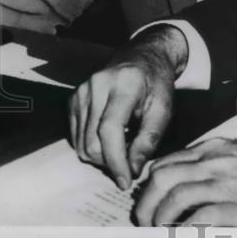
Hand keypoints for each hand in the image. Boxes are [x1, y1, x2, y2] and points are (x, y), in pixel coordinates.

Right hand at [68, 26, 187, 188]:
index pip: (110, 130)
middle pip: (92, 141)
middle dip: (110, 162)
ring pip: (81, 143)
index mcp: (123, 85)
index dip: (116, 160)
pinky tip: (110, 139)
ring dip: (101, 156)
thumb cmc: (156, 83)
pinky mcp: (73, 99)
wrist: (142, 56)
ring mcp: (81, 91)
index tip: (125, 181)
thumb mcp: (163, 108)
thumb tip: (133, 169)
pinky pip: (76, 136)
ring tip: (122, 149)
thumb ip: (149, 139)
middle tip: (129, 165)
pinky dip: (91, 146)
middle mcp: (96, 86)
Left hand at [133, 138, 236, 226]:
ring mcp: (227, 185)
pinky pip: (197, 222)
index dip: (150, 185)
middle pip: (162, 178)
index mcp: (217, 150)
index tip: (148, 201)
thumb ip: (218, 166)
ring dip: (159, 220)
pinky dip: (183, 234)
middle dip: (145, 204)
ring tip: (160, 233)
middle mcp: (217, 163)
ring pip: (173, 199)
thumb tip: (190, 184)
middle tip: (144, 222)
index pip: (168, 162)